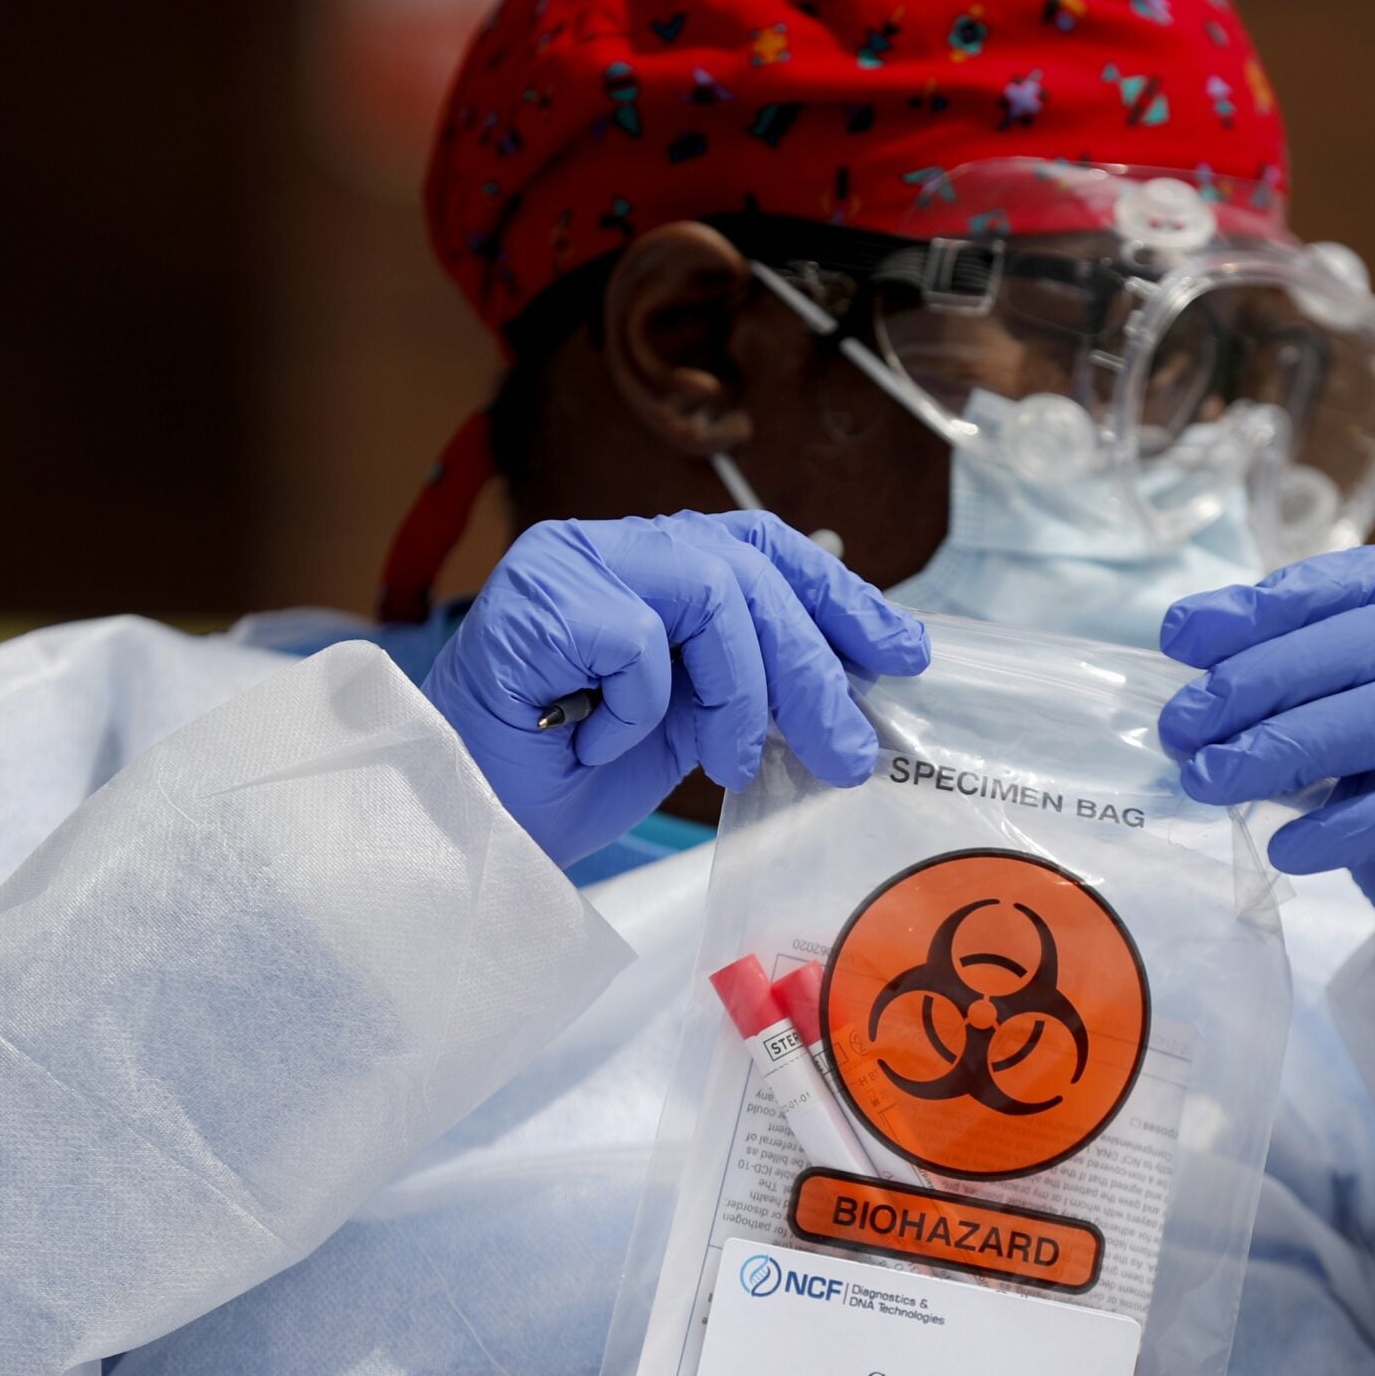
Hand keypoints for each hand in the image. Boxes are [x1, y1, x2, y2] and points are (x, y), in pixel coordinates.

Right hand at [425, 511, 928, 864]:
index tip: (904, 650)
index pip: (764, 547)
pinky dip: (639, 704)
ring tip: (729, 760)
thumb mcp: (692, 726)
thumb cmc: (568, 779)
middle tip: (847, 747)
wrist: (470, 829)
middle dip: (812, 666)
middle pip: (749, 569)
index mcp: (649, 565)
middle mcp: (608, 547)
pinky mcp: (531, 600)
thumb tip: (858, 653)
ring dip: (740, 687)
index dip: (840, 595)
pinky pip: (635, 637)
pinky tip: (600, 741)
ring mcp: (566, 563)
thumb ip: (754, 680)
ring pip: (707, 590)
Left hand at [1157, 546, 1374, 1001]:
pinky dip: (1341, 826)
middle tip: (1182, 723)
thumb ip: (1307, 701)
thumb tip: (1196, 694)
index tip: (1182, 634)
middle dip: (1258, 678)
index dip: (1268, 602)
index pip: (1363, 580)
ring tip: (1208, 779)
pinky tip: (1285, 847)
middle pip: (1367, 641)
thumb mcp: (1364, 740)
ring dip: (1282, 746)